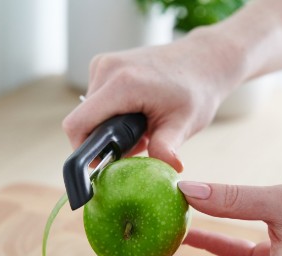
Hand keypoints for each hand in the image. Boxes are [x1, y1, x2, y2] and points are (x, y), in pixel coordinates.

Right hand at [62, 33, 243, 171]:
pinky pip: (97, 99)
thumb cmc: (197, 90)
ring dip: (109, 126)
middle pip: (84, 120)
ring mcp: (104, 63)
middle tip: (138, 144)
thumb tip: (168, 170)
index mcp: (122, 84)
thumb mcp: (184, 123)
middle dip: (104, 140)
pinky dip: (111, 112)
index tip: (103, 163)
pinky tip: (136, 113)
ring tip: (141, 127)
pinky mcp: (105, 64)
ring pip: (90, 111)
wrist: (204, 60)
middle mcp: (106, 69)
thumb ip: (167, 148)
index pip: (77, 124)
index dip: (82, 150)